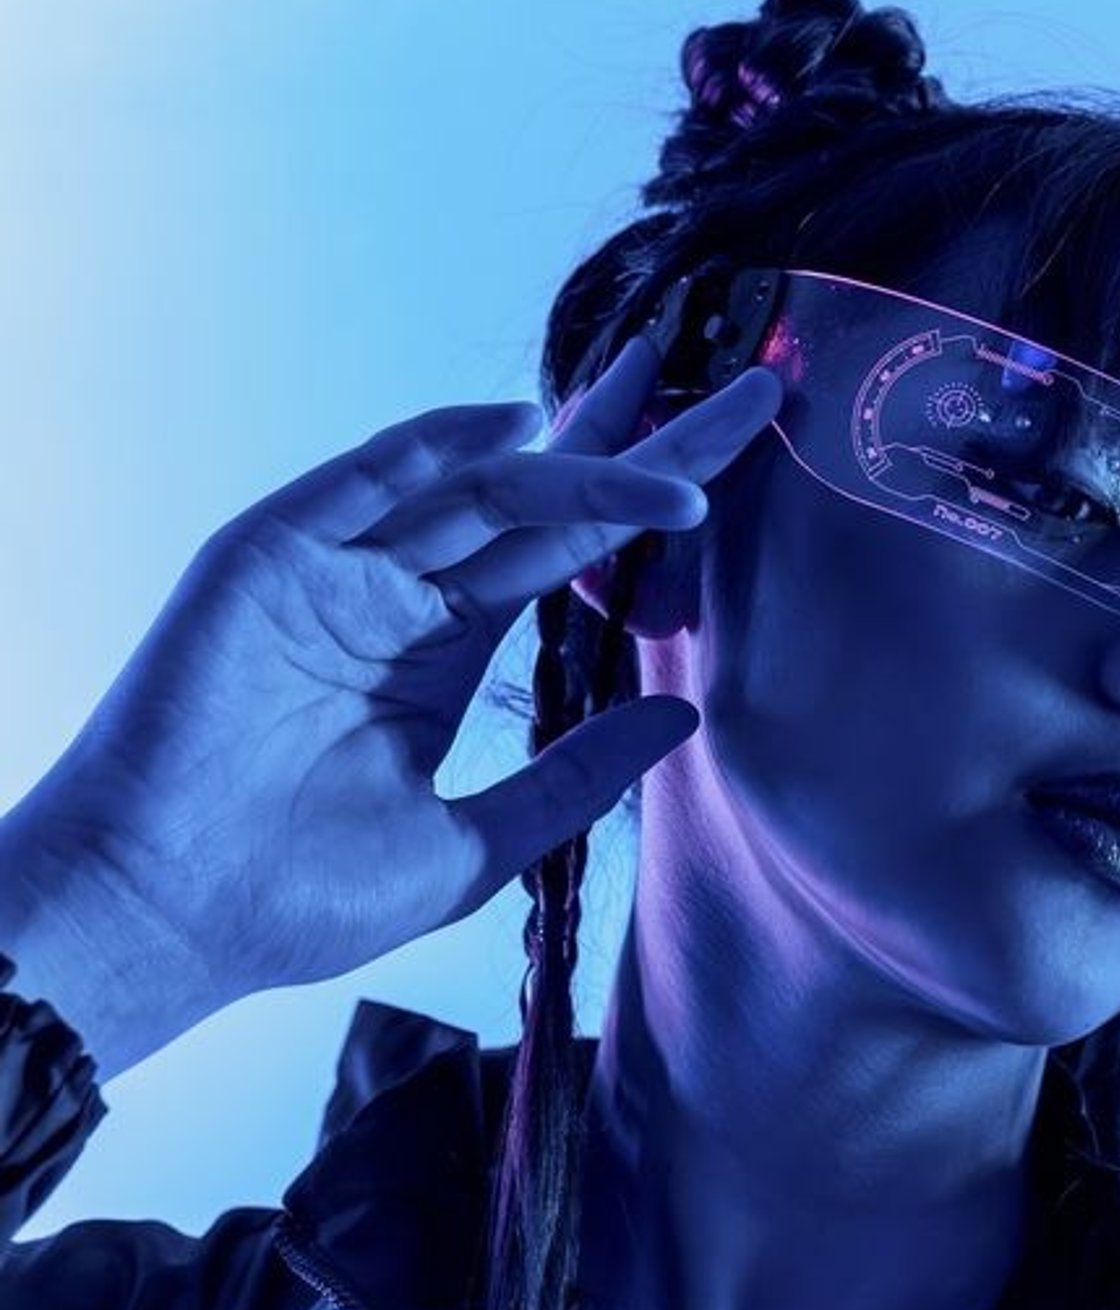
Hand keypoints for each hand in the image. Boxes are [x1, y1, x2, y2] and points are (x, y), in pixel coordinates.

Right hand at [10, 340, 782, 1009]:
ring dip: (582, 453)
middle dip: (646, 440)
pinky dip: (437, 446)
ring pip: (478, 484)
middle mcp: (401, 593)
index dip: (652, 501)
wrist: (174, 917)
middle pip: (545, 496)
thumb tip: (686, 712)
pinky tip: (522, 424)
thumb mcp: (478, 844)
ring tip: (686, 443)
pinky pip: (364, 483)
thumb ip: (577, 774)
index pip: (571, 552)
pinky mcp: (272, 558)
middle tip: (754, 392)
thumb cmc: (303, 896)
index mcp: (444, 648)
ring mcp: (338, 569)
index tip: (739, 457)